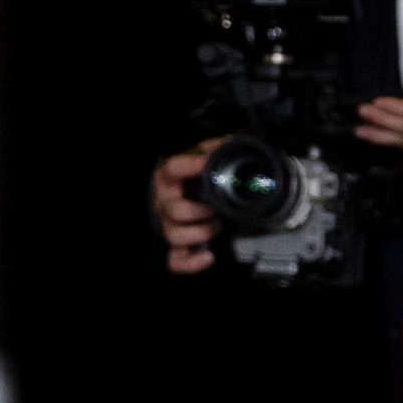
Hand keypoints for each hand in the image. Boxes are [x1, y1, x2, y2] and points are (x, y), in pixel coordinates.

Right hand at [150, 142, 221, 274]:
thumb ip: (216, 148)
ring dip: (200, 233)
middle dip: (199, 211)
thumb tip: (238, 140)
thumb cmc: (191, 180)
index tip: (208, 164)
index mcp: (168, 178)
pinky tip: (208, 256)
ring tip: (216, 226)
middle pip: (173, 209)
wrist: (181, 198)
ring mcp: (168, 226)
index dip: (191, 166)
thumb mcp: (201, 159)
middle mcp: (164, 202)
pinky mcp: (175, 247)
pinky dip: (191, 262)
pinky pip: (176, 261)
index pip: (173, 168)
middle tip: (216, 209)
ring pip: (175, 235)